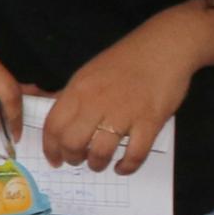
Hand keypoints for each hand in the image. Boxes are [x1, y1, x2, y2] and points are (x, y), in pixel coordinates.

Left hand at [45, 26, 198, 174]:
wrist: (164, 47)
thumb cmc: (125, 60)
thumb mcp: (89, 73)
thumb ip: (72, 95)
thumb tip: (51, 109)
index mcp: (79, 89)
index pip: (53, 125)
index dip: (50, 148)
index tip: (54, 159)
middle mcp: (97, 102)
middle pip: (72, 142)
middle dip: (72, 158)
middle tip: (79, 160)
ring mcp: (124, 112)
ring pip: (100, 152)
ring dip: (97, 164)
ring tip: (100, 163)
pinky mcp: (150, 121)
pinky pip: (134, 154)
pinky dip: (127, 167)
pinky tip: (123, 166)